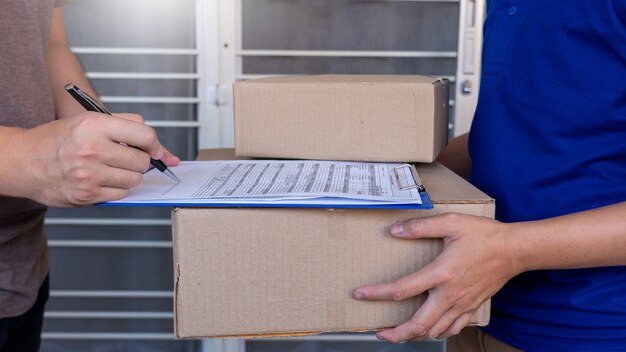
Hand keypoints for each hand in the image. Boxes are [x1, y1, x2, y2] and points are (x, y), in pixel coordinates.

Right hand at [17, 111, 179, 206]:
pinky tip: (102, 179)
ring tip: (109, 167)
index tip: (155, 150)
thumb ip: (129, 127)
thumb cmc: (59, 139)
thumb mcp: (90, 120)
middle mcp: (92, 149)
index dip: (155, 144)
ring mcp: (89, 174)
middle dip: (139, 160)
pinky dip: (117, 188)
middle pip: (142, 160)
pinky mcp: (87, 194)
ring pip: (135, 179)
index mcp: (94, 125)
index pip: (145, 135)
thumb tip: (166, 153)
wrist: (25, 161)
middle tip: (122, 156)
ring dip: (129, 175)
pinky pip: (122, 194)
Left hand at [353, 213, 522, 341]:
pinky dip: (438, 334)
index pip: (402, 289)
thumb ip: (420, 227)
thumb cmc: (484, 234)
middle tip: (379, 333)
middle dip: (395, 333)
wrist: (515, 249)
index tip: (360, 294)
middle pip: (418, 324)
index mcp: (441, 273)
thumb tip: (395, 230)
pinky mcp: (472, 307)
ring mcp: (462, 304)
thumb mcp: (451, 223)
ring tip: (399, 335)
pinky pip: (453, 329)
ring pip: (434, 331)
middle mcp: (450, 294)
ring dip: (414, 336)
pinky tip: (430, 331)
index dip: (377, 294)